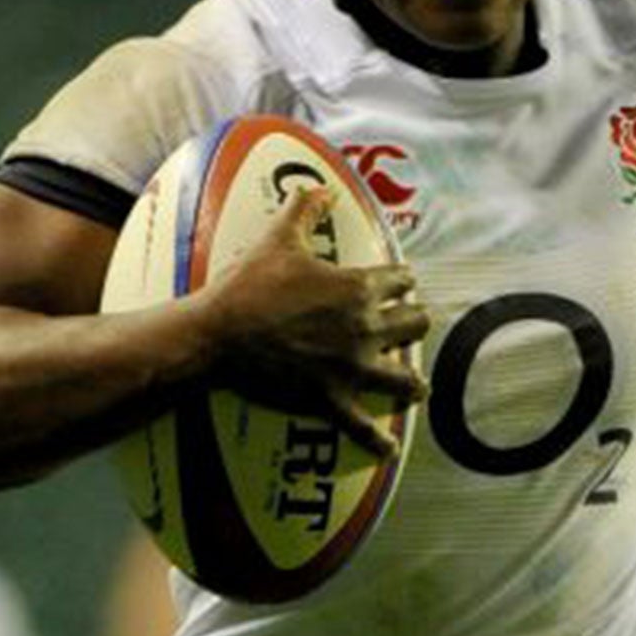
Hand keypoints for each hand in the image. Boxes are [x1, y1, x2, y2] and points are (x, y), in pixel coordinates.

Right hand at [202, 187, 429, 458]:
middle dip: (412, 323)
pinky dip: (377, 441)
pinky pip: (362, 426)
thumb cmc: (249, 286)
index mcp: (358, 288)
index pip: (401, 280)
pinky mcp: (330, 398)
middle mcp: (365, 329)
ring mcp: (351, 368)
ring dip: (412, 381)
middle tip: (406, 325)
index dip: (402, 279)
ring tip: (416, 385)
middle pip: (414, 325)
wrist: (219, 335)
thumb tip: (321, 187)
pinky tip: (389, 448)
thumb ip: (305, 210)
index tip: (401, 281)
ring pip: (405, 379)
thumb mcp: (279, 239)